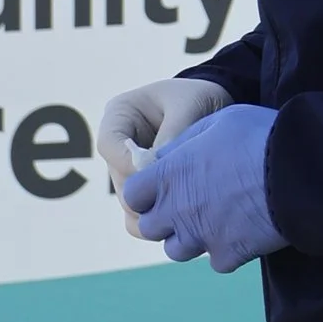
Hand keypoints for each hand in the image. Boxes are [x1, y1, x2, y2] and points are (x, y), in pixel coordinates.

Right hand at [97, 74, 227, 211]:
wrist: (212, 109)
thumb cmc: (199, 98)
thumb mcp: (191, 104)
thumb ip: (173, 134)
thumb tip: (158, 171)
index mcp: (119, 116)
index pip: (109, 146)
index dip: (131, 164)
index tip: (163, 172)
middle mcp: (116, 147)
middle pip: (120, 182)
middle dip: (150, 193)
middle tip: (186, 196)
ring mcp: (125, 174)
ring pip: (130, 205)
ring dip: (158, 210)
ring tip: (193, 207)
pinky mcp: (140, 194)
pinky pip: (141, 219)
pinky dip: (162, 223)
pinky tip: (187, 217)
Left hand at [120, 102, 284, 270]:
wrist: (300, 170)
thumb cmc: (259, 136)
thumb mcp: (217, 121)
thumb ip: (184, 142)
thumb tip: (165, 155)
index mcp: (169, 175)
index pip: (131, 195)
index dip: (144, 192)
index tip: (160, 188)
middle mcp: (177, 209)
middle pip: (148, 227)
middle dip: (163, 218)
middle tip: (187, 204)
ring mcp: (200, 236)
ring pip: (176, 249)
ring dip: (189, 237)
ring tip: (214, 218)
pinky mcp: (227, 255)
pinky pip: (216, 260)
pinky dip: (225, 250)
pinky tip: (242, 231)